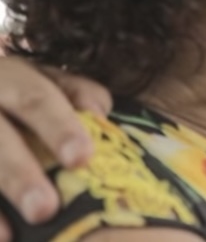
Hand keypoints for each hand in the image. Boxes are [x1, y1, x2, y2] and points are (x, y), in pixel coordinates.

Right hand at [0, 57, 110, 239]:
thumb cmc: (17, 92)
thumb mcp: (42, 78)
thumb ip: (75, 92)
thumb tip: (100, 114)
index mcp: (9, 76)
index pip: (35, 97)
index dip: (58, 127)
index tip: (82, 158)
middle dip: (18, 173)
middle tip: (46, 209)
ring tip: (19, 232)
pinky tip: (2, 235)